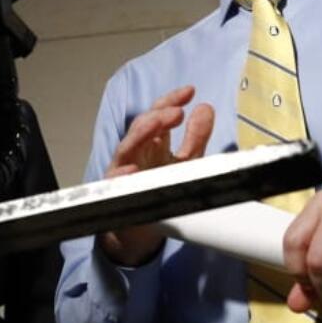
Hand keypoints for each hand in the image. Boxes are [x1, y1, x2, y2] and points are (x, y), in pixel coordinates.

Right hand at [97, 86, 213, 265]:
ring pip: (127, 147)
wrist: (140, 230)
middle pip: (142, 126)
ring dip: (140, 134)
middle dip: (158, 115)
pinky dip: (122, 175)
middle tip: (177, 112)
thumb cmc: (160, 191)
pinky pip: (115, 183)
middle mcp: (137, 152)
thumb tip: (206, 108)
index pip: (159, 114)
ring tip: (156, 124)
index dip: (172, 100)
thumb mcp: (184, 163)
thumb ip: (196, 138)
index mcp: (153, 142)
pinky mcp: (116, 193)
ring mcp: (124, 170)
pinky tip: (133, 170)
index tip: (190, 92)